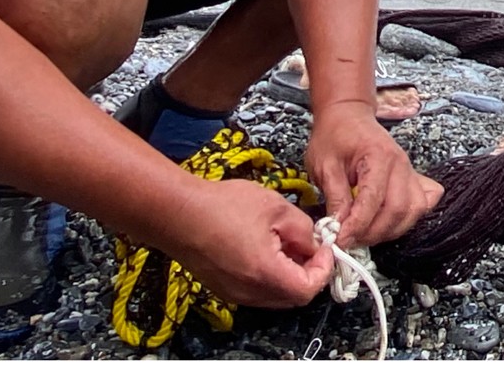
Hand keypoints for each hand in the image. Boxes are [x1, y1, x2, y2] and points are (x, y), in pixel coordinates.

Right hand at [169, 178, 334, 308]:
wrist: (179, 212)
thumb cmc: (222, 207)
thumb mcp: (277, 208)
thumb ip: (303, 230)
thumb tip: (314, 244)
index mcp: (265, 273)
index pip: (308, 290)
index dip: (323, 269)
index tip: (325, 248)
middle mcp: (249, 292)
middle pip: (293, 297)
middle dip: (309, 272)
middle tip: (311, 245)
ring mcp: (235, 293)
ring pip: (275, 295)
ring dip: (290, 274)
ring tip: (287, 242)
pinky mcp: (224, 288)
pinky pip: (257, 290)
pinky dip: (270, 275)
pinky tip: (267, 247)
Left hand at [305, 102, 442, 248]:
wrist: (348, 115)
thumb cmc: (335, 135)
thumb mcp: (324, 164)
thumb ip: (334, 196)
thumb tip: (339, 227)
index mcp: (379, 157)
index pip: (374, 200)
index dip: (357, 225)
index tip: (340, 240)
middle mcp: (400, 164)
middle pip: (398, 209)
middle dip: (373, 232)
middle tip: (349, 240)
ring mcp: (409, 171)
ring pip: (413, 211)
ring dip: (390, 230)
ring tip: (364, 234)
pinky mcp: (411, 178)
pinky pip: (421, 203)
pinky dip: (409, 219)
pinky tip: (390, 222)